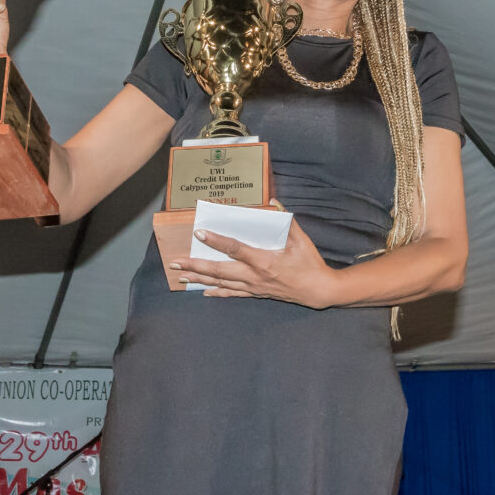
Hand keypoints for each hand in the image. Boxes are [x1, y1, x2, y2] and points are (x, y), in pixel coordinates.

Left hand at [172, 222, 340, 308]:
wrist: (317, 290)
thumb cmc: (309, 263)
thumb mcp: (300, 239)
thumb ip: (286, 220)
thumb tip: (273, 201)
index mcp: (263, 260)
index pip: (233, 248)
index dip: (215, 241)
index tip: (199, 233)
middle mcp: (253, 276)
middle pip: (218, 270)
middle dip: (195, 266)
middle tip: (176, 262)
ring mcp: (253, 286)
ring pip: (221, 283)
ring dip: (199, 279)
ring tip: (181, 276)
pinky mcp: (256, 293)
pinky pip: (232, 293)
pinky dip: (216, 291)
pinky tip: (203, 291)